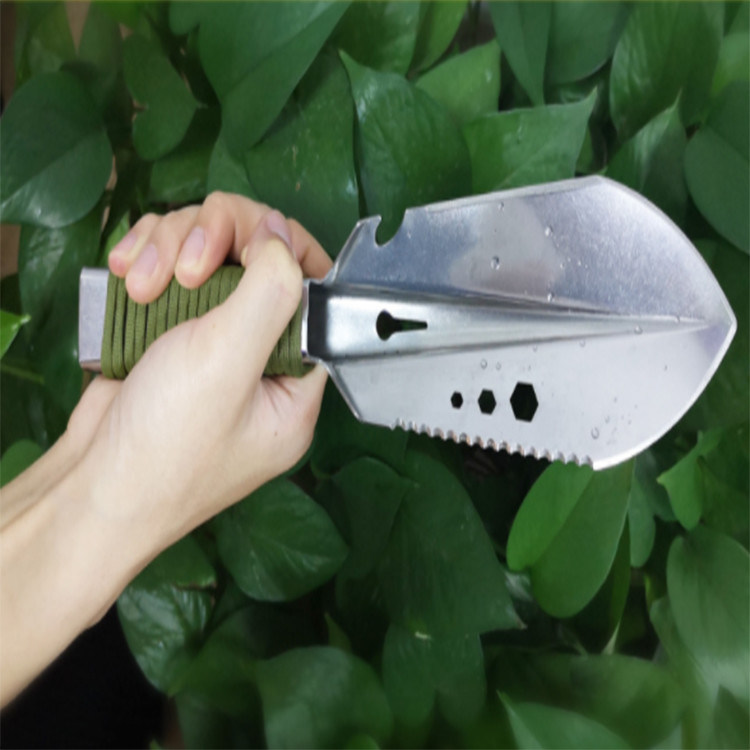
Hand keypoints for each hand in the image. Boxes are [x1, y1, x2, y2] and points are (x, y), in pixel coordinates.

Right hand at [73, 192, 331, 550]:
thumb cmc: (164, 448)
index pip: (312, 295)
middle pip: (259, 265)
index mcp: (295, 383)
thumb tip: (281, 238)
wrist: (88, 487)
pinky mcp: (172, 337)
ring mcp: (213, 347)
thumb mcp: (229, 364)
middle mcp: (260, 362)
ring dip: (171, 250)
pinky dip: (148, 261)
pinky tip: (125, 274)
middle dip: (218, 245)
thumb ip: (270, 294)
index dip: (286, 254)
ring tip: (139, 282)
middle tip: (184, 265)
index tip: (249, 240)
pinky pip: (172, 273)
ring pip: (210, 259)